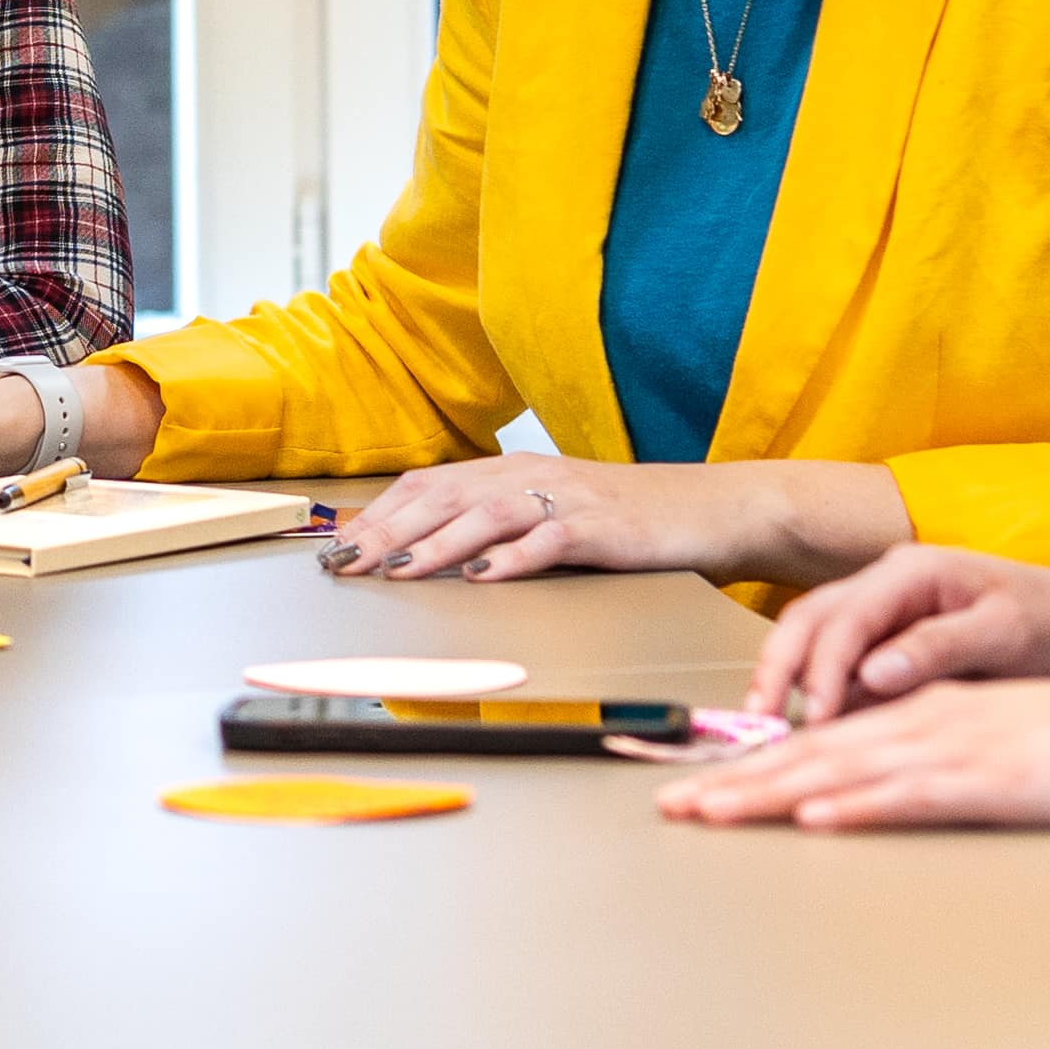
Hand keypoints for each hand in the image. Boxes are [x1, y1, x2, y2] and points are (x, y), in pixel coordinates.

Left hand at [312, 453, 750, 581]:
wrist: (711, 509)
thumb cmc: (626, 521)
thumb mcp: (551, 514)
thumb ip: (497, 527)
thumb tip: (428, 555)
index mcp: (513, 471)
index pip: (429, 485)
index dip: (380, 514)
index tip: (338, 547)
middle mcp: (532, 476)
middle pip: (445, 497)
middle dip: (390, 531)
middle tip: (347, 563)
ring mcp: (569, 499)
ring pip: (488, 515)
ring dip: (437, 544)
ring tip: (399, 570)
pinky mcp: (605, 528)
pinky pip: (551, 540)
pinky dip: (514, 558)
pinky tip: (483, 577)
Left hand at [653, 669, 1049, 831]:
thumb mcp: (998, 743)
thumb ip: (938, 762)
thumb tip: (882, 793)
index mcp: (927, 711)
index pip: (825, 739)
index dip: (756, 763)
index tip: (698, 789)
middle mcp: (929, 722)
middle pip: (816, 752)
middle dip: (738, 781)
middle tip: (670, 809)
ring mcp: (960, 750)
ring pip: (847, 769)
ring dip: (773, 793)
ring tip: (712, 814)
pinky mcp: (997, 783)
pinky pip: (915, 796)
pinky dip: (861, 806)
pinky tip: (817, 819)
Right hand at [747, 546, 1049, 723]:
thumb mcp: (1007, 633)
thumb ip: (938, 647)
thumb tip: (873, 672)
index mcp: (912, 570)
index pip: (846, 618)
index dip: (822, 669)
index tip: (816, 718)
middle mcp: (887, 582)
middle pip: (810, 618)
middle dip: (778, 667)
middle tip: (758, 719)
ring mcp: (885, 608)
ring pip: (814, 636)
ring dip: (787, 677)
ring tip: (767, 724)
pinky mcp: (890, 639)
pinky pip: (839, 661)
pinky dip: (817, 690)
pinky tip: (811, 727)